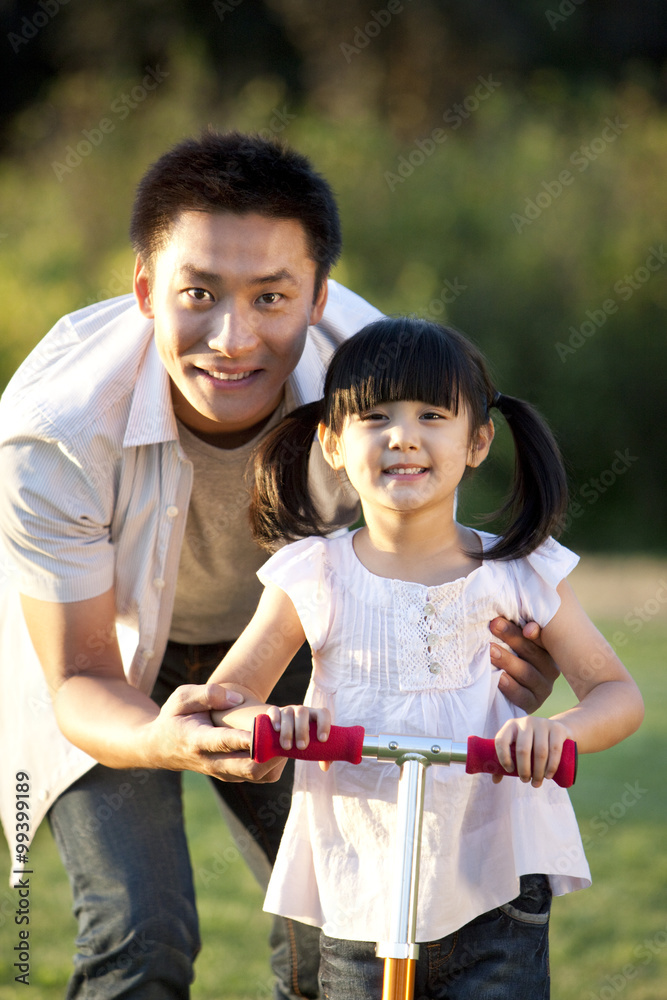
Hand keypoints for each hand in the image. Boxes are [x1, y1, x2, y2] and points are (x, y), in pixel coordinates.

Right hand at [146, 683, 286, 782]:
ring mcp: (222, 772)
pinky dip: (274, 763)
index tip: (268, 729)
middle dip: (273, 751)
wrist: (160, 749)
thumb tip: (237, 699)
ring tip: (289, 735)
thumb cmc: (174, 717)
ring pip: (258, 774)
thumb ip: (207, 694)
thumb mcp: (181, 697)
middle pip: (249, 766)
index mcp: (197, 740)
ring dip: (277, 757)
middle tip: (289, 730)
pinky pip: (259, 776)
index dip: (248, 738)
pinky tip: (281, 742)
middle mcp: (211, 762)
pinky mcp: (231, 776)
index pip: (225, 742)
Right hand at [265, 704, 331, 770]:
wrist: (280, 729)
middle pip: (302, 712)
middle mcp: (301, 711)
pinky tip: (277, 730)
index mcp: (314, 716)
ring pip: (288, 712)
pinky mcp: (273, 712)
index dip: (324, 724)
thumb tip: (325, 766)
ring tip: (287, 747)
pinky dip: (275, 719)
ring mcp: (287, 710)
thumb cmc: (301, 738)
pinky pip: (273, 710)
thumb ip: (320, 755)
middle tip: (302, 747)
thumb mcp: (311, 745)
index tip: (322, 740)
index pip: (323, 713)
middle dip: (302, 730)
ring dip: (287, 730)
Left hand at [489, 618, 559, 712]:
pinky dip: (510, 687)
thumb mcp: (514, 643)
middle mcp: (550, 668)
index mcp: (549, 650)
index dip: (531, 629)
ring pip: (527, 673)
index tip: (520, 622)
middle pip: (533, 652)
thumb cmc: (509, 657)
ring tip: (491, 651)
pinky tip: (498, 678)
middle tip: (494, 625)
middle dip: (512, 638)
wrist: (502, 693)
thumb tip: (528, 627)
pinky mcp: (533, 704)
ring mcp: (543, 688)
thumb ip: (520, 632)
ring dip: (508, 661)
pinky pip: (523, 696)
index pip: (542, 637)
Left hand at [494, 716, 571, 787]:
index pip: (501, 740)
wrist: (555, 730)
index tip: (509, 771)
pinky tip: (548, 776)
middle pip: (523, 749)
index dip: (503, 758)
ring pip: (540, 752)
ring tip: (536, 782)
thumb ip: (505, 761)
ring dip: (538, 772)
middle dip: (524, 770)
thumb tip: (495, 780)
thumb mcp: (517, 747)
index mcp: (511, 726)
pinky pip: (555, 750)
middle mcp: (526, 722)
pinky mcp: (557, 729)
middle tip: (525, 781)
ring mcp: (542, 724)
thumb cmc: (531, 743)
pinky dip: (551, 766)